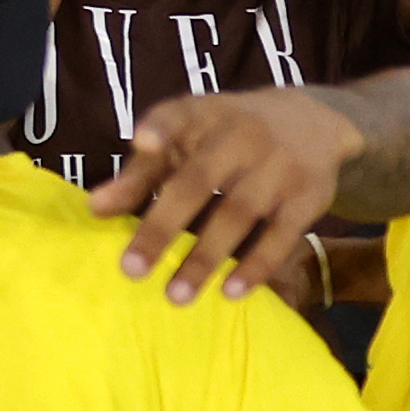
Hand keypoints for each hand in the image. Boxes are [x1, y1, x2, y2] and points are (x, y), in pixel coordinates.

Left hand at [87, 89, 361, 303]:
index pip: (179, 115)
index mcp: (203, 115)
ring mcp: (278, 165)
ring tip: (176, 295)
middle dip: (163, 225)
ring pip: (238, 212)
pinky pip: (281, 235)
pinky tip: (230, 292)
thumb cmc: (225, 137)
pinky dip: (256, 265)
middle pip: (198, 180)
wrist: (314, 122)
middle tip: (131, 270)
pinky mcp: (309, 196)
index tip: (141, 143)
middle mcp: (241, 135)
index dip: (161, 126)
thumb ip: (141, 174)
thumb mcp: (186, 140)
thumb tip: (95, 209)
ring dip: (205, 256)